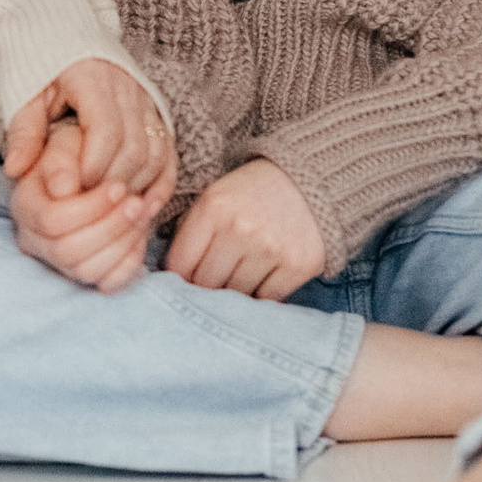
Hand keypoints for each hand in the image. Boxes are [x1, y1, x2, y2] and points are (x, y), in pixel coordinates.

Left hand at [3, 59, 171, 200]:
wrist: (62, 34)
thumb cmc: (39, 67)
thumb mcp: (23, 93)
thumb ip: (23, 131)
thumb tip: (15, 170)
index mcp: (95, 78)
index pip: (107, 132)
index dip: (92, 167)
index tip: (72, 189)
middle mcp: (129, 88)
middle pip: (135, 148)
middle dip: (111, 184)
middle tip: (86, 204)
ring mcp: (147, 101)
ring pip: (155, 154)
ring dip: (134, 187)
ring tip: (107, 208)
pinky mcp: (157, 114)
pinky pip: (168, 154)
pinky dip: (159, 184)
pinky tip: (141, 208)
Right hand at [10, 120, 158, 293]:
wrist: (85, 167)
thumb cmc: (75, 152)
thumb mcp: (65, 143)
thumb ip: (60, 159)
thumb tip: (63, 188)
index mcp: (24, 206)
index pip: (52, 221)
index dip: (90, 207)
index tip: (119, 186)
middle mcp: (33, 239)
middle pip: (67, 251)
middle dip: (110, 227)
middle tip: (137, 202)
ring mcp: (55, 261)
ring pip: (87, 271)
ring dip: (122, 243)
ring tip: (142, 213)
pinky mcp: (79, 273)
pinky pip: (105, 283)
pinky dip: (128, 263)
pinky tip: (138, 235)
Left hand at [163, 158, 324, 301]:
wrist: (310, 182)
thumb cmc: (252, 195)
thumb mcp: (215, 199)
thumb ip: (190, 233)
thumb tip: (171, 278)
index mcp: (212, 208)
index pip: (180, 264)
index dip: (179, 277)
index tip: (185, 279)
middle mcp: (239, 229)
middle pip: (206, 284)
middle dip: (207, 286)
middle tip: (216, 279)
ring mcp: (270, 249)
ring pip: (235, 295)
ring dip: (235, 292)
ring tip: (242, 274)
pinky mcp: (297, 266)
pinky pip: (266, 299)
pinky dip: (262, 294)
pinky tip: (264, 277)